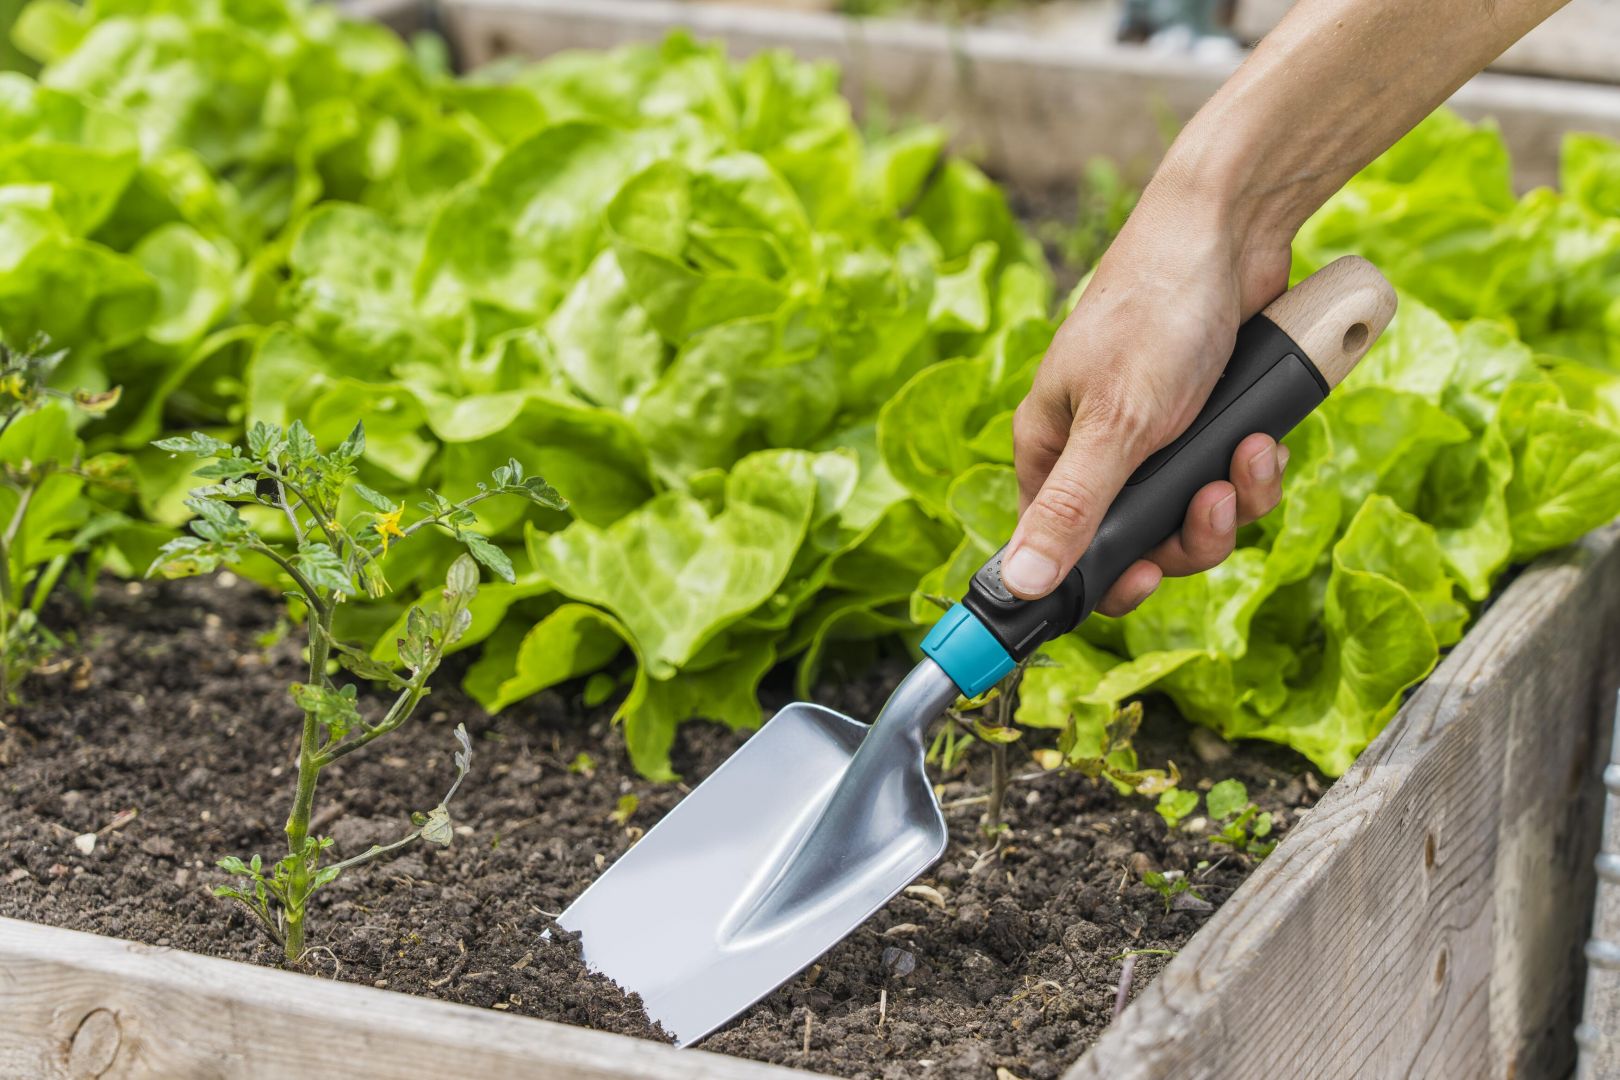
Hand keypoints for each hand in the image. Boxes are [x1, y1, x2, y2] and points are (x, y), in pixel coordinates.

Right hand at [1005, 167, 1293, 611]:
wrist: (1231, 231)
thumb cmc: (1154, 312)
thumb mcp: (1114, 424)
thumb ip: (1071, 510)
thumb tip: (1019, 584)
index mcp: (1051, 449)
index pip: (1059, 549)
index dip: (1104, 578)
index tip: (1148, 580)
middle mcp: (1098, 449)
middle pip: (1141, 542)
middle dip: (1189, 536)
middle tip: (1213, 504)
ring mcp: (1157, 436)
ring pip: (1194, 515)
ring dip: (1233, 501)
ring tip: (1250, 456)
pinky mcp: (1207, 420)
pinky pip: (1231, 478)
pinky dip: (1254, 470)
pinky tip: (1265, 438)